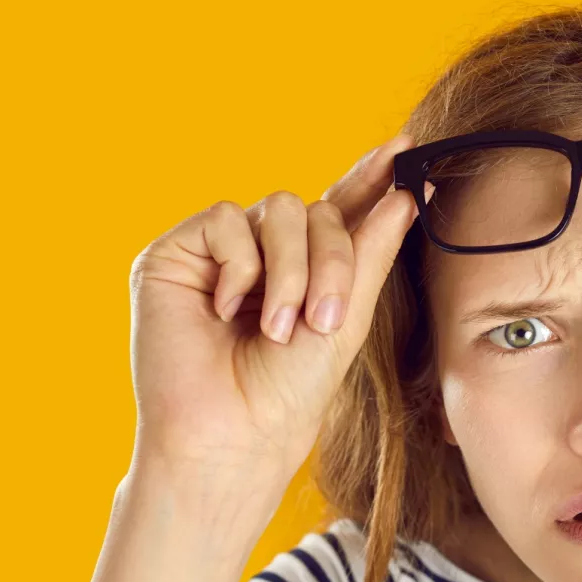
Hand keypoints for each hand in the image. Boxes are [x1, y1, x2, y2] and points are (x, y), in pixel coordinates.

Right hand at [126, 132, 432, 523]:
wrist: (233, 432)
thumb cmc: (289, 391)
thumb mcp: (345, 319)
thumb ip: (370, 254)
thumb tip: (403, 193)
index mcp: (308, 268)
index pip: (340, 210)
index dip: (369, 179)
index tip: (405, 148)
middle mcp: (265, 253)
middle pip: (316, 211)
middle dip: (331, 262)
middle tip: (324, 320)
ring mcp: (221, 252)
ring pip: (277, 209)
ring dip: (290, 270)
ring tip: (278, 327)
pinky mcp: (177, 254)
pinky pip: (225, 221)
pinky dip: (240, 267)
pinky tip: (227, 311)